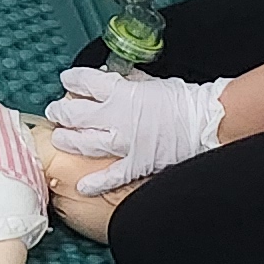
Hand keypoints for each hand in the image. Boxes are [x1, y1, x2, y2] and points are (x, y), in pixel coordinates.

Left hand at [47, 64, 226, 191]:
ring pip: (84, 143)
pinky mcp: (136, 163)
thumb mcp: (153, 83)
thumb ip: (130, 82)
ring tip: (60, 138)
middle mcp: (115, 116)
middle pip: (76, 113)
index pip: (85, 82)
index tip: (67, 81)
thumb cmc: (185, 99)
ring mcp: (123, 142)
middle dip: (61, 112)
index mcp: (121, 92)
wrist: (208, 121)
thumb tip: (116, 77)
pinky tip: (82, 186)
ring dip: (68, 141)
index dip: (72, 80)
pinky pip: (111, 176)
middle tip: (56, 112)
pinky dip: (95, 183)